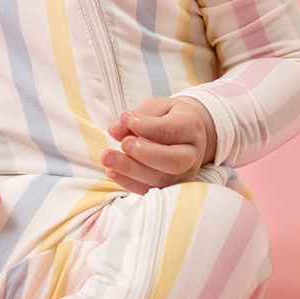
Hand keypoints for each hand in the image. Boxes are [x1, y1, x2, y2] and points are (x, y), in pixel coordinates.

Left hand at [102, 97, 217, 193]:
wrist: (187, 134)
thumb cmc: (170, 117)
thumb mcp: (158, 108)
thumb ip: (140, 116)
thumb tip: (117, 128)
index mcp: (191, 128)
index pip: (171, 130)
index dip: (147, 127)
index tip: (125, 119)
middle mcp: (191, 155)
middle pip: (173, 161)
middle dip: (145, 154)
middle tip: (124, 144)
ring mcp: (183, 174)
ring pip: (160, 179)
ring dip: (130, 170)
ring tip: (108, 158)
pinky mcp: (170, 187)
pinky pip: (149, 190)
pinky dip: (128, 183)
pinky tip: (112, 171)